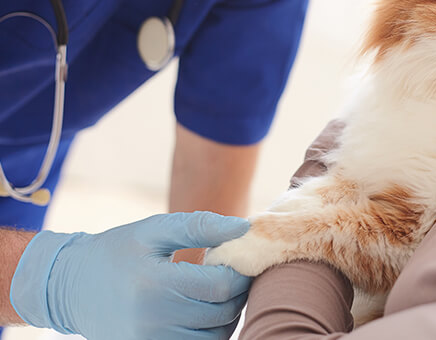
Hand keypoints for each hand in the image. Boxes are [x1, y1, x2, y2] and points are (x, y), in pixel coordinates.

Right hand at [11, 212, 251, 338]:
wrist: (71, 287)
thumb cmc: (118, 251)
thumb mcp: (154, 230)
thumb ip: (200, 226)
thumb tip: (243, 228)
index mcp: (155, 285)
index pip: (221, 285)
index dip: (239, 271)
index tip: (236, 258)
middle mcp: (153, 321)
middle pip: (223, 312)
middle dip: (237, 291)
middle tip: (231, 273)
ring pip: (216, 336)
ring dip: (228, 314)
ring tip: (216, 291)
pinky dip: (211, 331)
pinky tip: (203, 310)